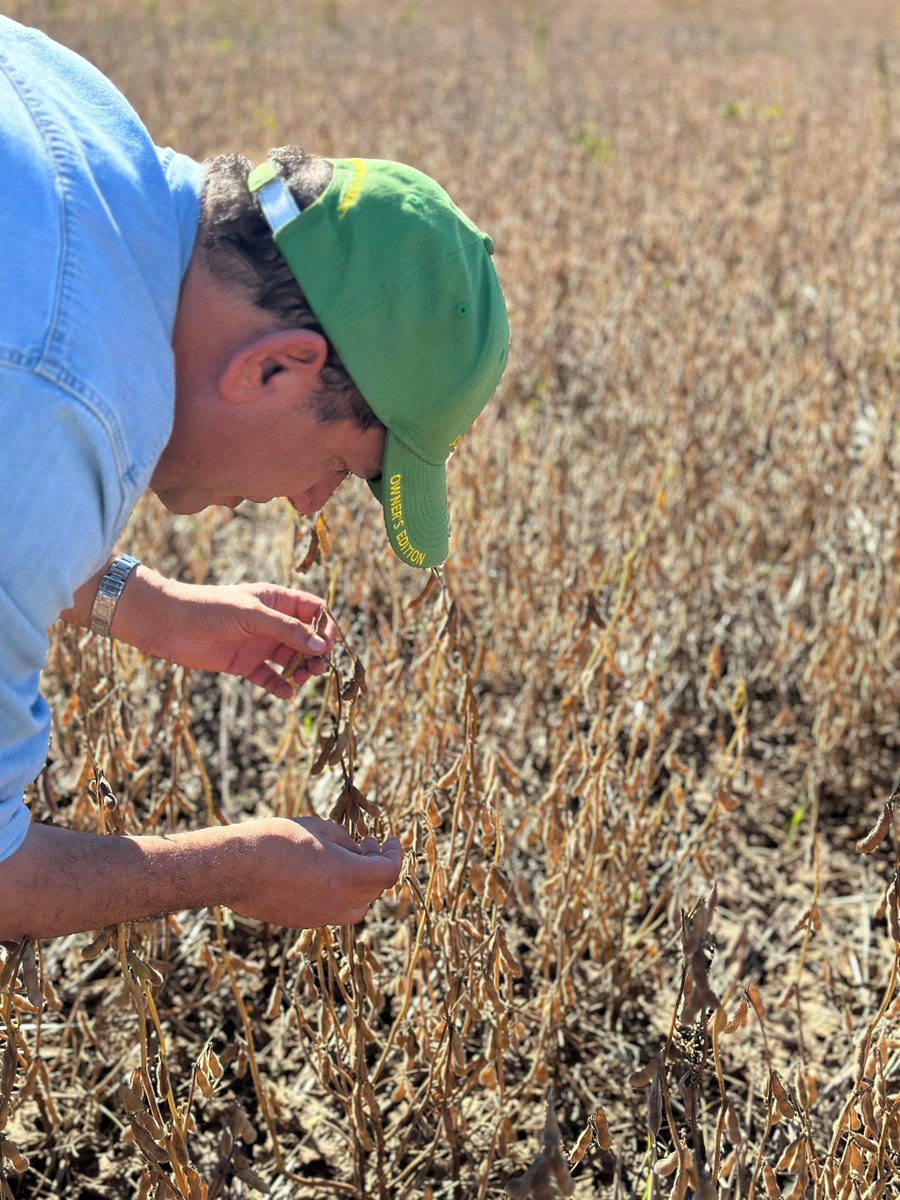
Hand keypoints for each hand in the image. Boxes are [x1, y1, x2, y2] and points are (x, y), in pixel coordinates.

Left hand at [113, 572, 339, 697]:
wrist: (168, 624)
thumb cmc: (209, 608)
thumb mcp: (252, 614)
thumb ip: (287, 630)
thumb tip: (321, 646)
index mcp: (277, 601)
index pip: (314, 611)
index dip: (325, 627)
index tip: (327, 645)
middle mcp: (272, 623)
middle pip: (307, 639)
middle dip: (316, 654)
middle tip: (316, 669)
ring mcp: (259, 644)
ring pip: (291, 660)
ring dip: (300, 671)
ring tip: (298, 679)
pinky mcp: (245, 664)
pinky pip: (270, 678)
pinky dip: (279, 686)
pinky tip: (285, 693)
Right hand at [226, 817, 402, 926]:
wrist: (235, 867)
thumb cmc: (277, 840)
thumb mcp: (320, 829)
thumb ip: (346, 843)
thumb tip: (356, 852)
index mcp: (350, 877)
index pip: (389, 872)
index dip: (395, 855)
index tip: (392, 841)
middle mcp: (340, 904)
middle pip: (374, 889)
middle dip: (376, 865)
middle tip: (367, 844)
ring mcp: (321, 917)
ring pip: (356, 906)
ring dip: (360, 884)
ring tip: (346, 859)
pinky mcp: (303, 922)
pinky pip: (333, 910)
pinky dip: (338, 894)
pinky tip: (322, 873)